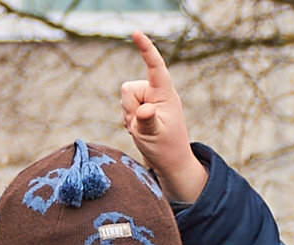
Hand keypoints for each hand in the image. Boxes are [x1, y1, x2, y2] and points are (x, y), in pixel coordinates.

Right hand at [121, 34, 207, 204]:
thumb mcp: (154, 135)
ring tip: (143, 131)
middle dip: (129, 109)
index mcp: (165, 93)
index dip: (145, 49)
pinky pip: (124, 107)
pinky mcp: (142, 107)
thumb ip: (147, 121)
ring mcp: (149, 99)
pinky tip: (139, 131)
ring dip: (128, 117)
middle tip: (143, 128)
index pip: (155, 66)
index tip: (136, 33)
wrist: (170, 163)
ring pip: (124, 99)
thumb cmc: (166, 149)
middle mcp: (157, 92)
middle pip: (127, 88)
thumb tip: (145, 110)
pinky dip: (128, 121)